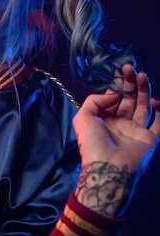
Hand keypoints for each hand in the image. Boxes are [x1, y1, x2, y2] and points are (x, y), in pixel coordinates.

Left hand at [73, 64, 159, 216]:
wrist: (108, 167)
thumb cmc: (92, 143)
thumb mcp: (83, 117)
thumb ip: (94, 100)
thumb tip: (113, 93)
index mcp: (104, 120)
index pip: (113, 98)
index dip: (116, 84)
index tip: (119, 70)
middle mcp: (121, 124)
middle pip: (128, 99)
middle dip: (129, 83)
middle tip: (130, 68)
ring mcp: (136, 131)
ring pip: (142, 107)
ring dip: (143, 90)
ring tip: (142, 75)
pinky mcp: (149, 139)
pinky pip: (158, 123)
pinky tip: (155, 100)